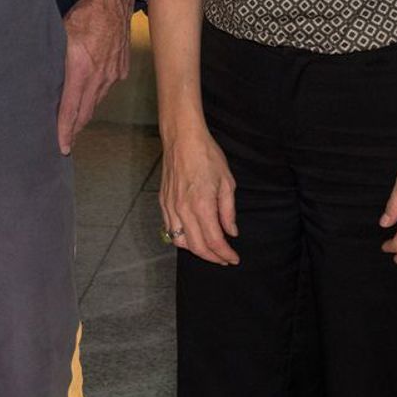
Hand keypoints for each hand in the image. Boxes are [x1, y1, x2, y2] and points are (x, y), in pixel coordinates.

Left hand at [56, 0, 132, 153]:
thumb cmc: (84, 15)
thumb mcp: (60, 37)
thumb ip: (53, 61)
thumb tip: (41, 77)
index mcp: (80, 71)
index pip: (70, 109)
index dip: (64, 130)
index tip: (61, 147)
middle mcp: (99, 78)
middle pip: (85, 113)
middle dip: (74, 128)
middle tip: (64, 139)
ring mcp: (113, 75)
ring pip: (97, 101)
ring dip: (85, 111)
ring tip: (74, 119)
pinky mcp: (122, 69)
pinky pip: (108, 88)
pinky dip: (97, 93)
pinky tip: (90, 92)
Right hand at [158, 121, 238, 264]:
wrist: (182, 138)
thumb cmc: (206, 155)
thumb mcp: (227, 182)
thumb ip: (228, 211)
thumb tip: (231, 231)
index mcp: (202, 205)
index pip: (214, 241)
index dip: (225, 254)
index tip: (233, 258)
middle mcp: (183, 210)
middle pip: (197, 247)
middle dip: (213, 258)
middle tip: (224, 259)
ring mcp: (171, 207)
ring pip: (180, 242)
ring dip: (196, 250)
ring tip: (209, 249)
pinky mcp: (163, 202)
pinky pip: (170, 228)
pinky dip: (181, 238)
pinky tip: (192, 235)